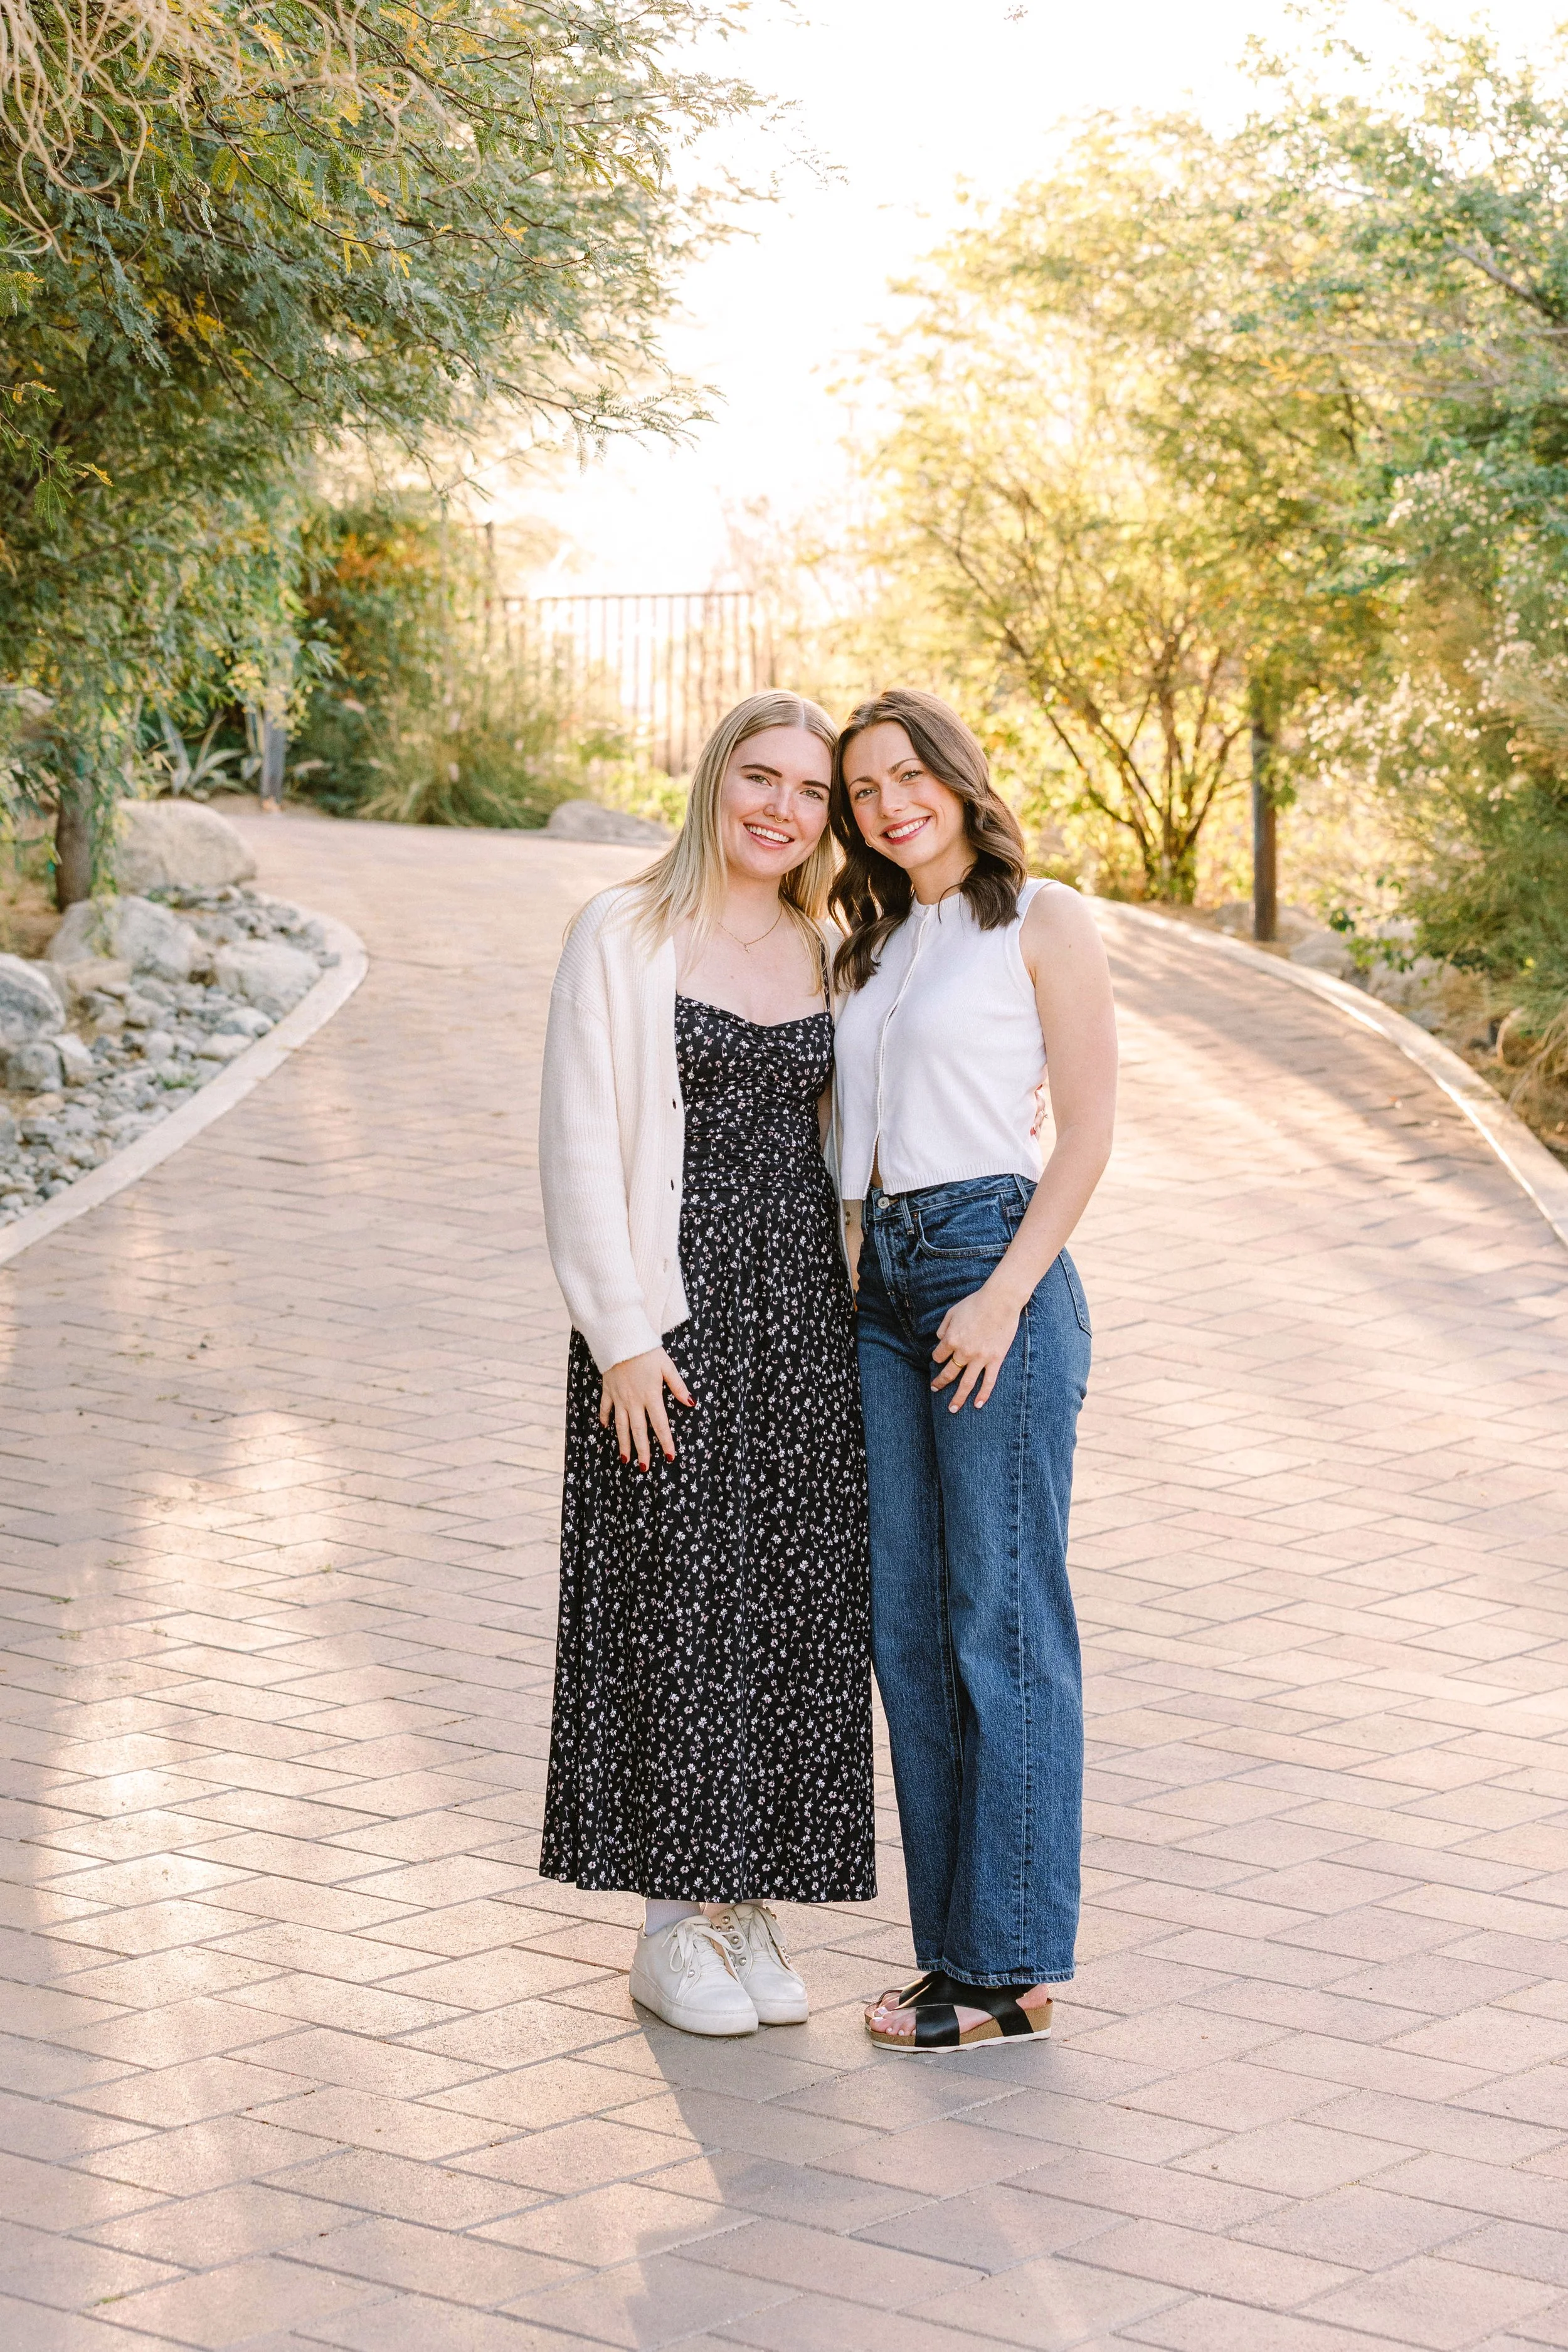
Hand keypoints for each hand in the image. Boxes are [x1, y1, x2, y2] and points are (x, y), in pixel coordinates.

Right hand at [599, 1347, 692, 1469]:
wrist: (620, 1339)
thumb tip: (691, 1403)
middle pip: (639, 1431)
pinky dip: (605, 1418)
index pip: (660, 1425)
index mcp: (651, 1396)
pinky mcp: (608, 1390)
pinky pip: (606, 1408)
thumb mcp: (667, 1366)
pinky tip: (605, 1428)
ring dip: (623, 1442)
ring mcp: (619, 1397)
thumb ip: (678, 1386)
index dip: (666, 1441)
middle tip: (644, 1468)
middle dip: (642, 1451)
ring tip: (625, 1458)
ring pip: (621, 1425)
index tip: (669, 1456)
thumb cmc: (647, 1350)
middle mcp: (634, 1401)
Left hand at [931, 1278, 1022, 1411]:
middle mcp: (963, 1352)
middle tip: (935, 1389)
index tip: (940, 1358)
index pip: (939, 1356)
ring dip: (958, 1398)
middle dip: (940, 1382)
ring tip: (952, 1409)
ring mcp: (980, 1358)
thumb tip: (940, 1340)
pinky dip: (983, 1395)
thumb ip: (944, 1328)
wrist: (1000, 1300)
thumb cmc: (976, 1303)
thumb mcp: (952, 1312)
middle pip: (949, 1373)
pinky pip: (988, 1381)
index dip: (938, 1358)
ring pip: (966, 1383)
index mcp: (951, 1339)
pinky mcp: (995, 1360)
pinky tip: (978, 1405)